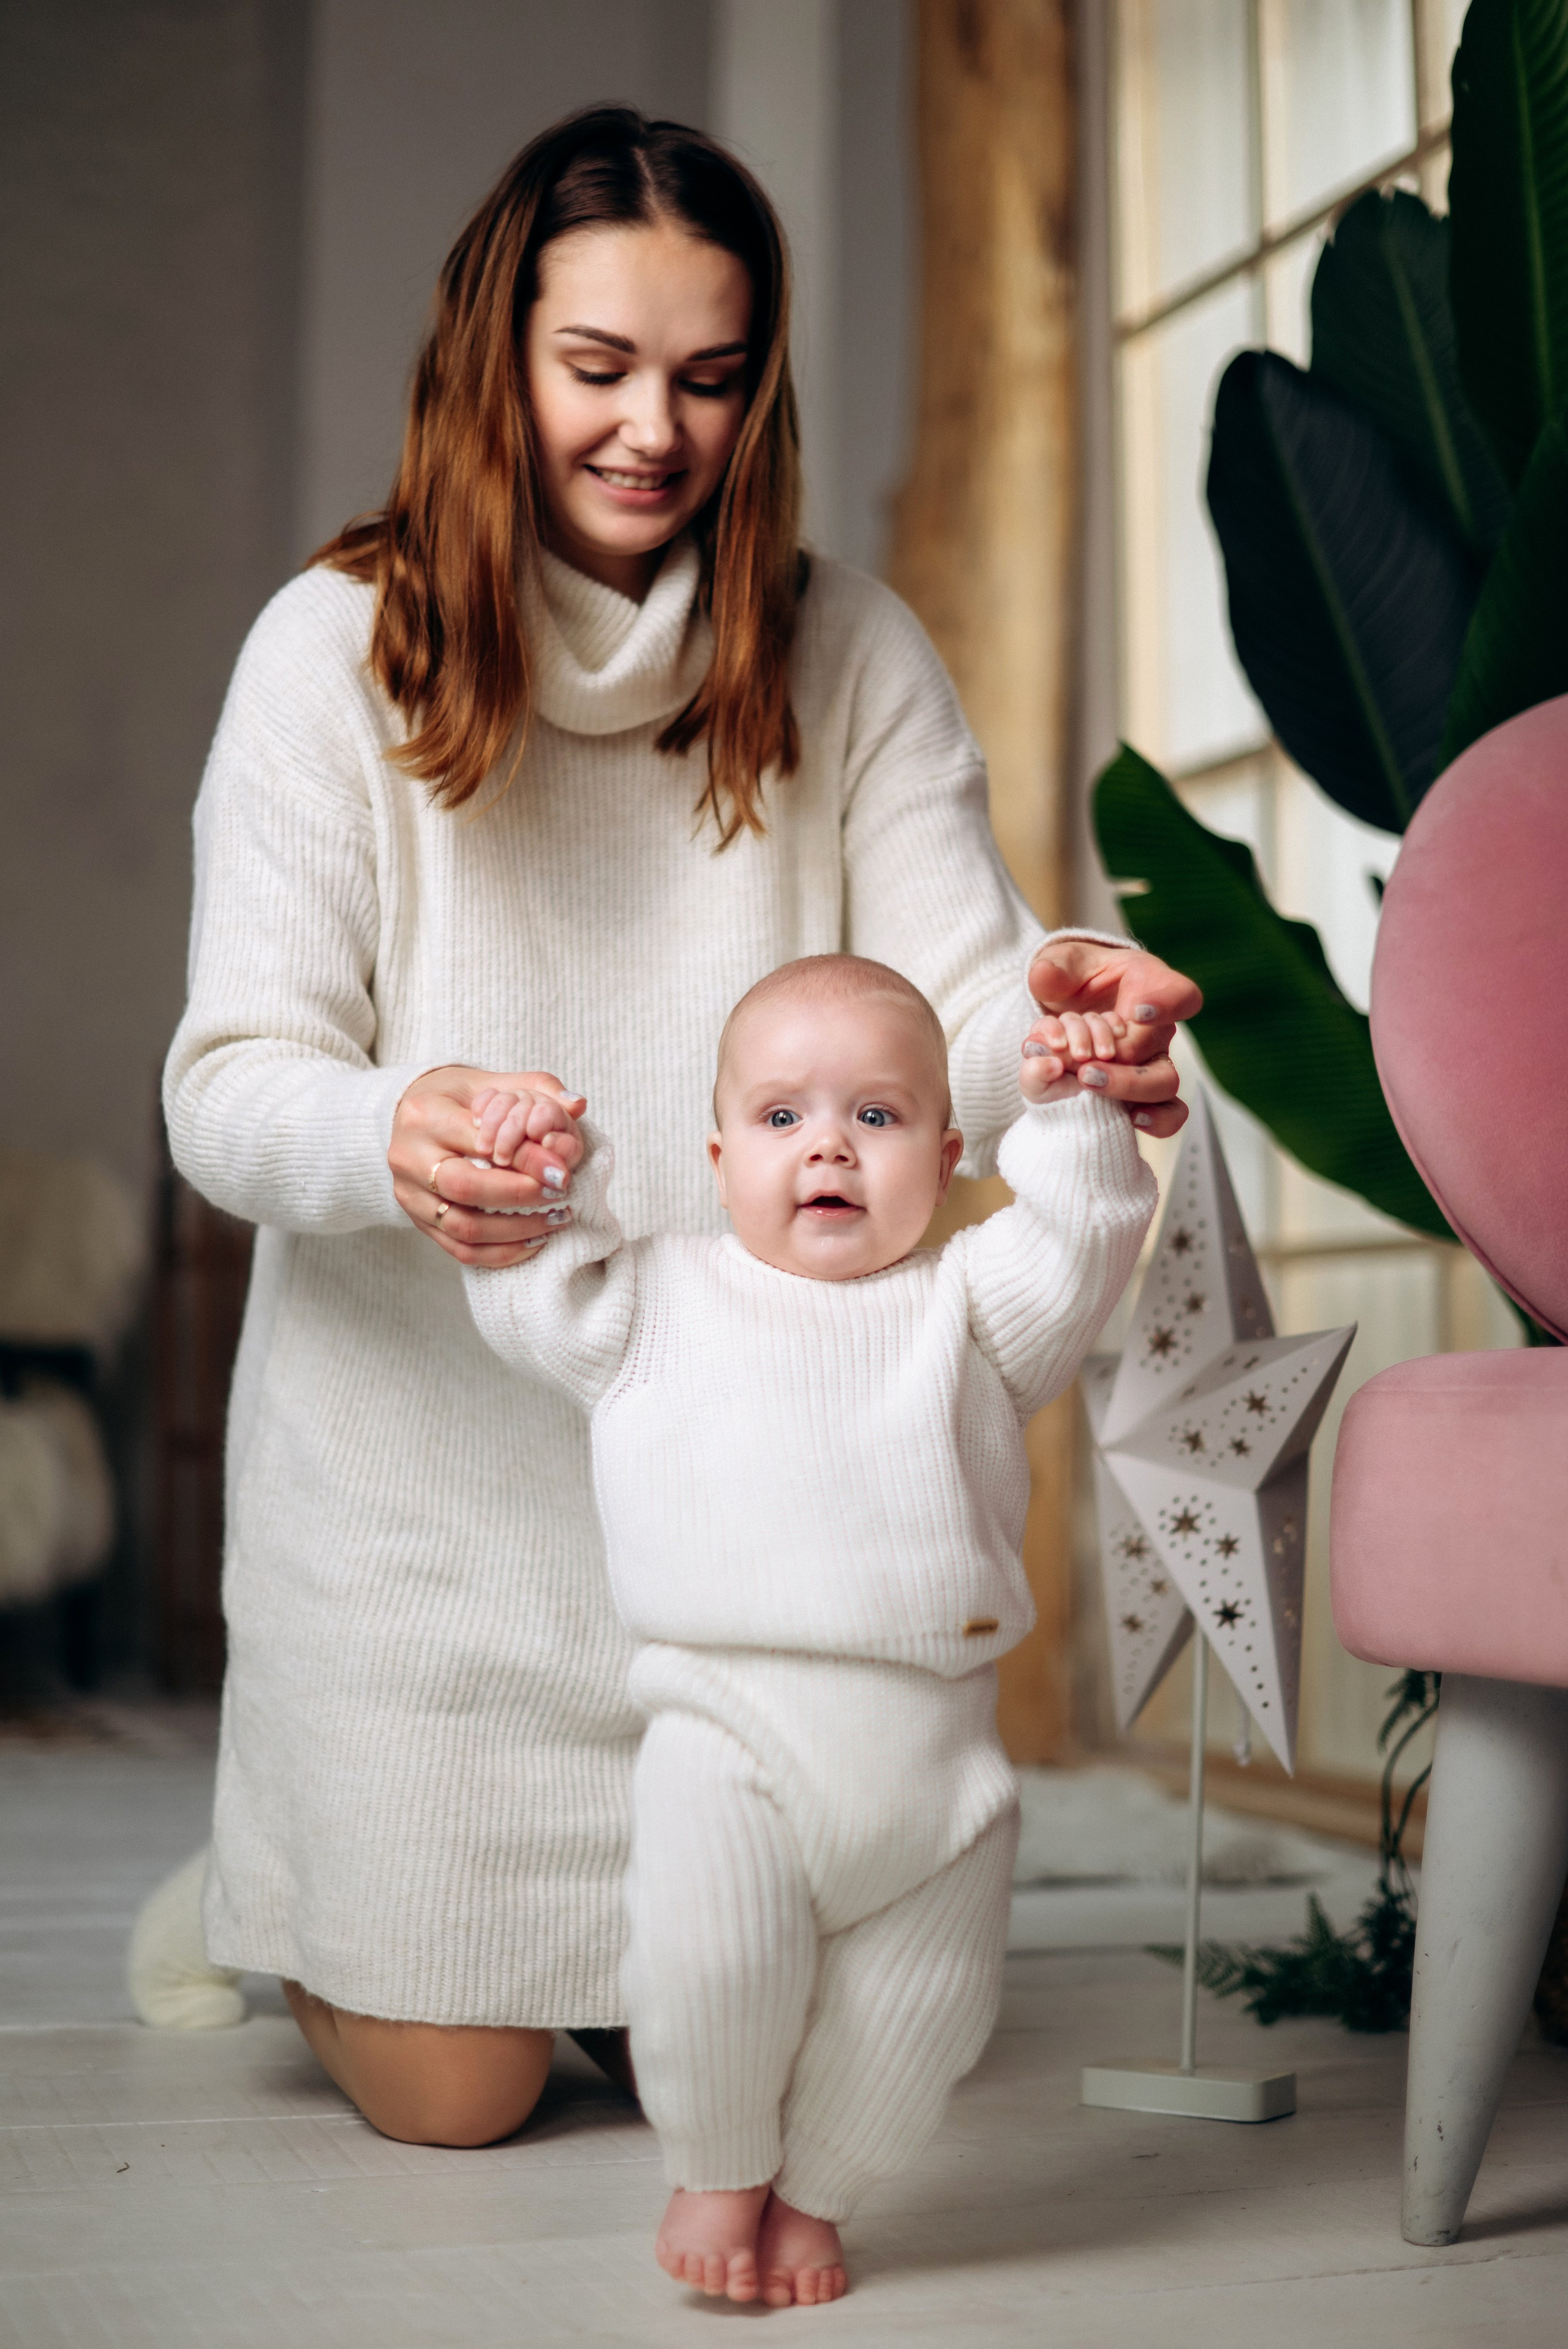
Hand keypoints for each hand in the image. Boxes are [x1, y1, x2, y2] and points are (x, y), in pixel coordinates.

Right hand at [390, 1066, 587, 1266]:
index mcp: (425, 1115)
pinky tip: (534, 1240)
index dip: (525, 1159)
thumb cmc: (456, 1097)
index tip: (562, 1171)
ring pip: (463, 1227)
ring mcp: (409, 1194)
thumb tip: (578, 1104)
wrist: (410, 1115)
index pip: (480, 1142)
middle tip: (559, 1194)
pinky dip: (501, 1252)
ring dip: (516, 1229)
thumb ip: (536, 1087)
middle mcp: (408, 1156)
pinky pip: (460, 1250)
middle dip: (519, 1195)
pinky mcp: (417, 1221)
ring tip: (554, 1218)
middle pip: (465, 1187)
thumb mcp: (490, 1080)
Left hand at [1025, 939, 1202, 1138]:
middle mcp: (1159, 1026)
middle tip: (1085, 1062)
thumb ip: (1054, 967)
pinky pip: (1167, 1112)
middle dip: (1124, 1054)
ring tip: (1087, 1082)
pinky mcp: (1143, 1091)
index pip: (1178, 994)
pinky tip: (1130, 1119)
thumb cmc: (1074, 977)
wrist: (1070, 1007)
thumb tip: (1044, 977)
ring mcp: (1154, 1061)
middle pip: (1162, 1046)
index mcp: (1150, 984)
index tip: (1137, 1011)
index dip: (1166, 1003)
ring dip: (1126, 1086)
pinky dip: (1155, 1119)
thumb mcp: (1060, 964)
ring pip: (1164, 1082)